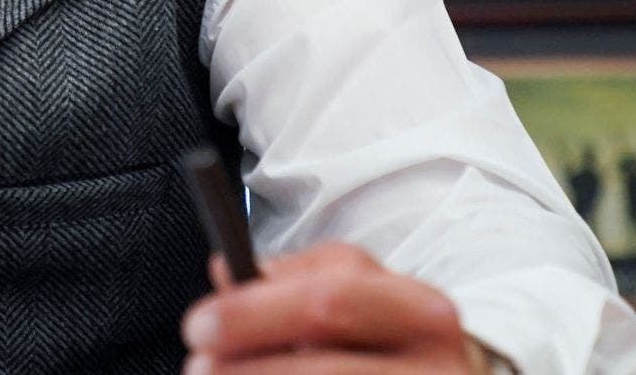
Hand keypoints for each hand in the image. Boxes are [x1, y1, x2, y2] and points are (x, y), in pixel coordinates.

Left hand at [179, 241, 493, 373]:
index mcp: (417, 308)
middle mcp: (439, 362)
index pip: (329, 300)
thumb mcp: (353, 297)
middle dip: (249, 368)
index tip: (198, 325)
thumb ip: (289, 282)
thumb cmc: (385, 339)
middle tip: (196, 367)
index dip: (254, 313)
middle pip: (326, 364)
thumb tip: (226, 270)